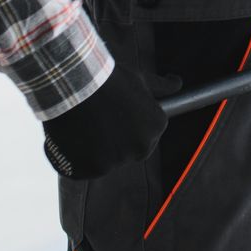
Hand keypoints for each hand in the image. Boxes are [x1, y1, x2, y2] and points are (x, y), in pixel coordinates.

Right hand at [41, 59, 167, 178]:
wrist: (79, 85)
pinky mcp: (92, 170)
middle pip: (130, 152)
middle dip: (118, 142)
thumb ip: (162, 86)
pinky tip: (74, 141)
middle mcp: (141, 147)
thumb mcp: (141, 79)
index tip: (117, 116)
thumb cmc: (111, 80)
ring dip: (97, 151)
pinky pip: (87, 170)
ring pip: (107, 162)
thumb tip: (176, 83)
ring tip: (84, 128)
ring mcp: (117, 160)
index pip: (148, 136)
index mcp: (156, 127)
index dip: (131, 127)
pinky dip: (79, 161)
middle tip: (100, 123)